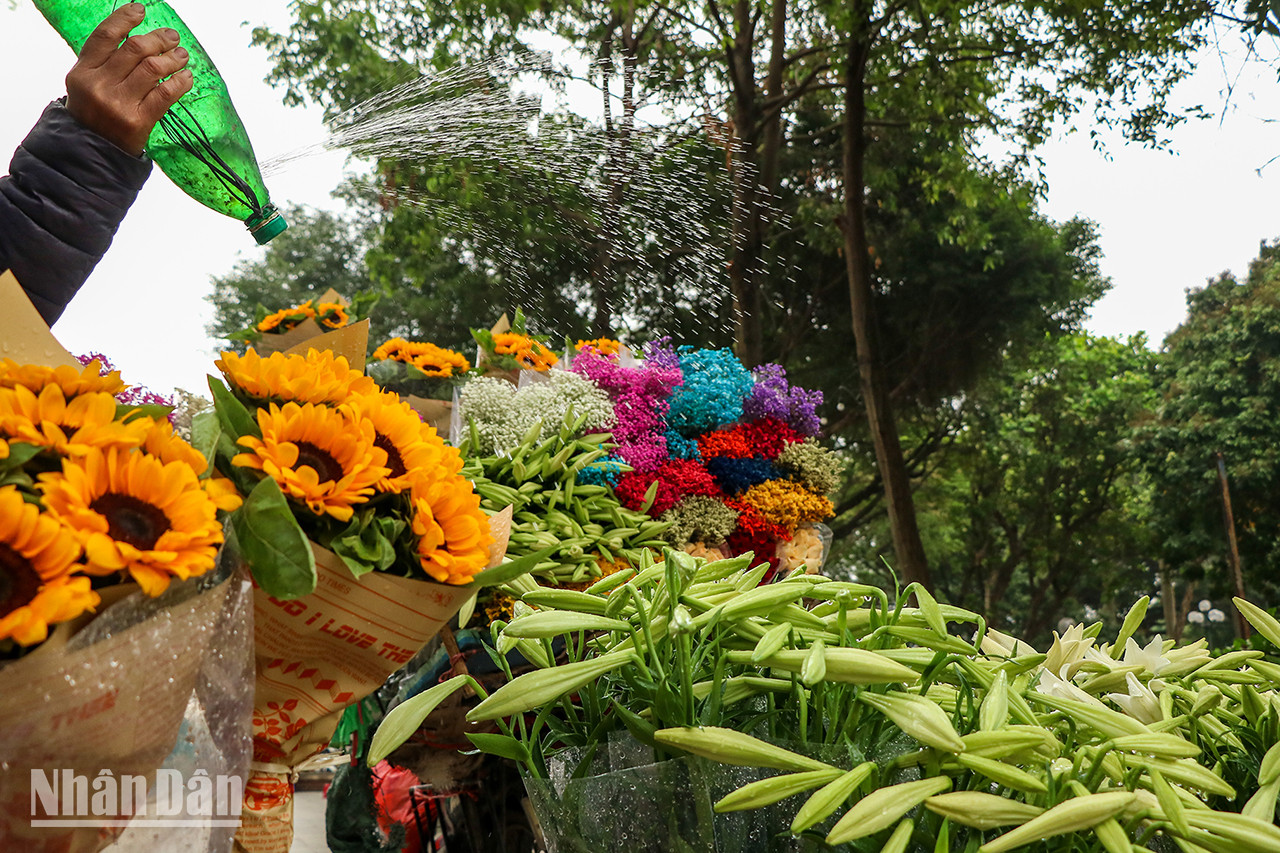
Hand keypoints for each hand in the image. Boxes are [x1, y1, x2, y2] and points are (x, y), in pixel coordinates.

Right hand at [64, 3, 193, 155]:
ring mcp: (119, 104)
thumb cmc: (95, 115)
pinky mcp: (138, 121)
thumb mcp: (87, 85)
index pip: (105, 36)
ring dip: (173, 58)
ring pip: (152, 68)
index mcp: (83, 73)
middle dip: (158, 39)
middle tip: (172, 37)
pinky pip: (166, 94)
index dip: (125, 19)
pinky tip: (187, 76)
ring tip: (182, 55)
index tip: (141, 10)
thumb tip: (137, 37)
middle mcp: (99, 86)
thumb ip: (105, 63)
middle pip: (134, 49)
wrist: (92, 153)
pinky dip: (180, 81)